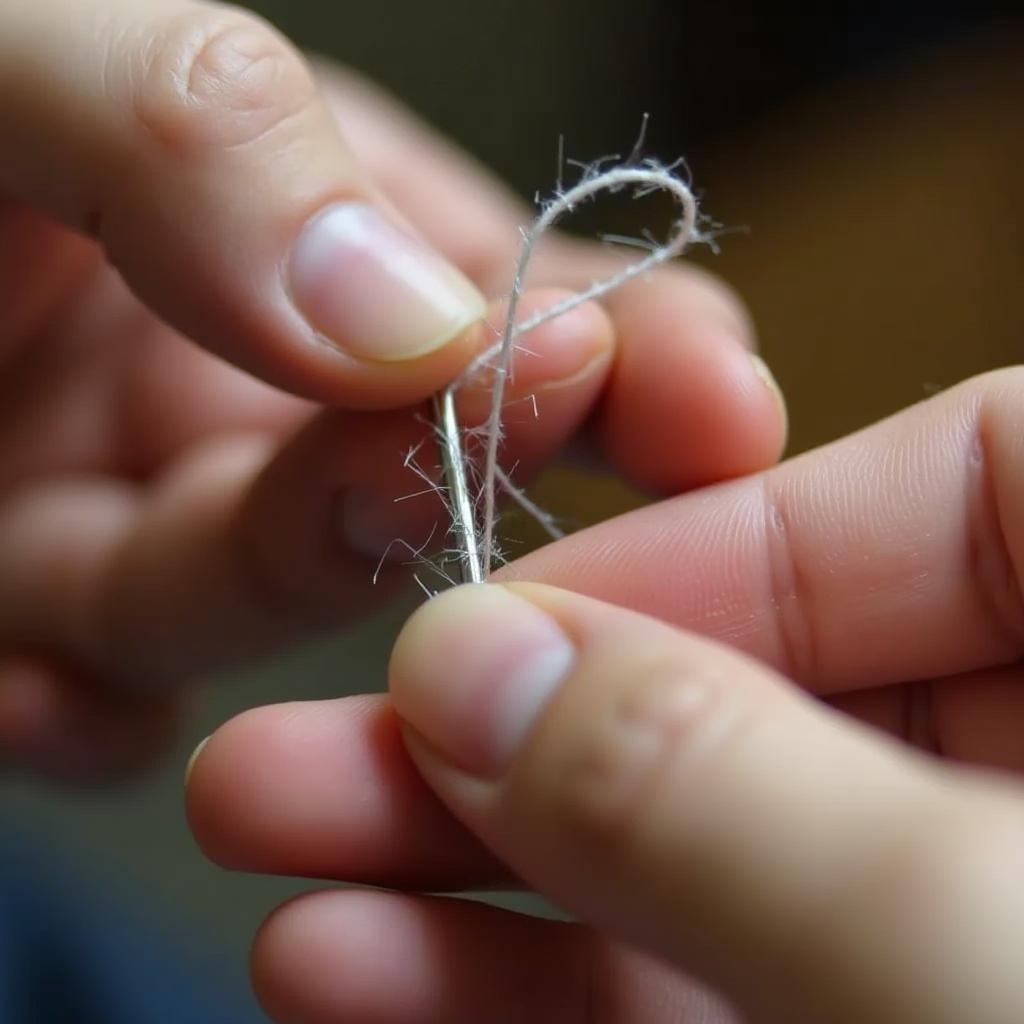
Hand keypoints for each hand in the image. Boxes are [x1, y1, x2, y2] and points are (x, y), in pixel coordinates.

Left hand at [0, 1, 783, 778]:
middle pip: (391, 449)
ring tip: (335, 525)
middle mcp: (206, 371)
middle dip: (476, 455)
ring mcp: (105, 510)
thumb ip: (195, 126)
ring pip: (249, 585)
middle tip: (578, 430)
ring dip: (296, 574)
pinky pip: (81, 704)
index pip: (481, 285)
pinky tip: (37, 697)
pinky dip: (72, 714)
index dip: (617, 335)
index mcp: (251, 218)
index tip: (717, 387)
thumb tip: (414, 308)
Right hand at [189, 368, 1023, 1021]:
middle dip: (524, 716)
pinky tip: (367, 969)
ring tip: (280, 844)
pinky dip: (547, 983)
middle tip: (311, 742)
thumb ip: (728, 780)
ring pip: (704, 848)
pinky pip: (707, 985)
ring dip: (480, 861)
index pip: (921, 487)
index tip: (489, 610)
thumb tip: (486, 670)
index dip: (692, 539)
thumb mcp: (970, 929)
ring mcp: (968, 896)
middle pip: (768, 678)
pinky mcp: (884, 1021)